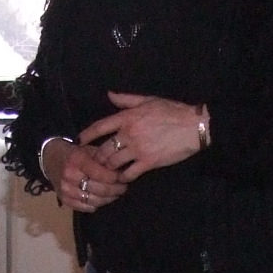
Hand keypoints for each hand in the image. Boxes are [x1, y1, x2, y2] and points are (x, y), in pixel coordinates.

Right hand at [43, 135, 127, 213]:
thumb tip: (122, 170)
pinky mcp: (64, 200)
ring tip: (116, 194)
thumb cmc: (74, 152)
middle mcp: (69, 175)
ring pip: (94, 200)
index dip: (115, 178)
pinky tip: (102, 200)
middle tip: (123, 187)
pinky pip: (85, 207)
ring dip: (108, 199)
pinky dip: (96, 205)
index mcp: (76, 159)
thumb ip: (103, 159)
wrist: (50, 158)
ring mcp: (65, 189)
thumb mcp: (88, 149)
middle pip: (99, 189)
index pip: (100, 173)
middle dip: (115, 190)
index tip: (123, 177)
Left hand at [80, 93, 204, 183]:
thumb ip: (126, 99)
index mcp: (127, 117)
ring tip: (106, 171)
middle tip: (95, 162)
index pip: (100, 127)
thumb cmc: (172, 111)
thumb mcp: (148, 100)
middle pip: (103, 150)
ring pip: (113, 163)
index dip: (86, 135)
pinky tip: (122, 178)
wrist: (193, 127)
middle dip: (97, 158)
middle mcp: (129, 134)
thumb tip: (109, 94)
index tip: (79, 142)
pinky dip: (123, 177)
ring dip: (108, 169)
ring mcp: (138, 149)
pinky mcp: (148, 162)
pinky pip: (129, 174)